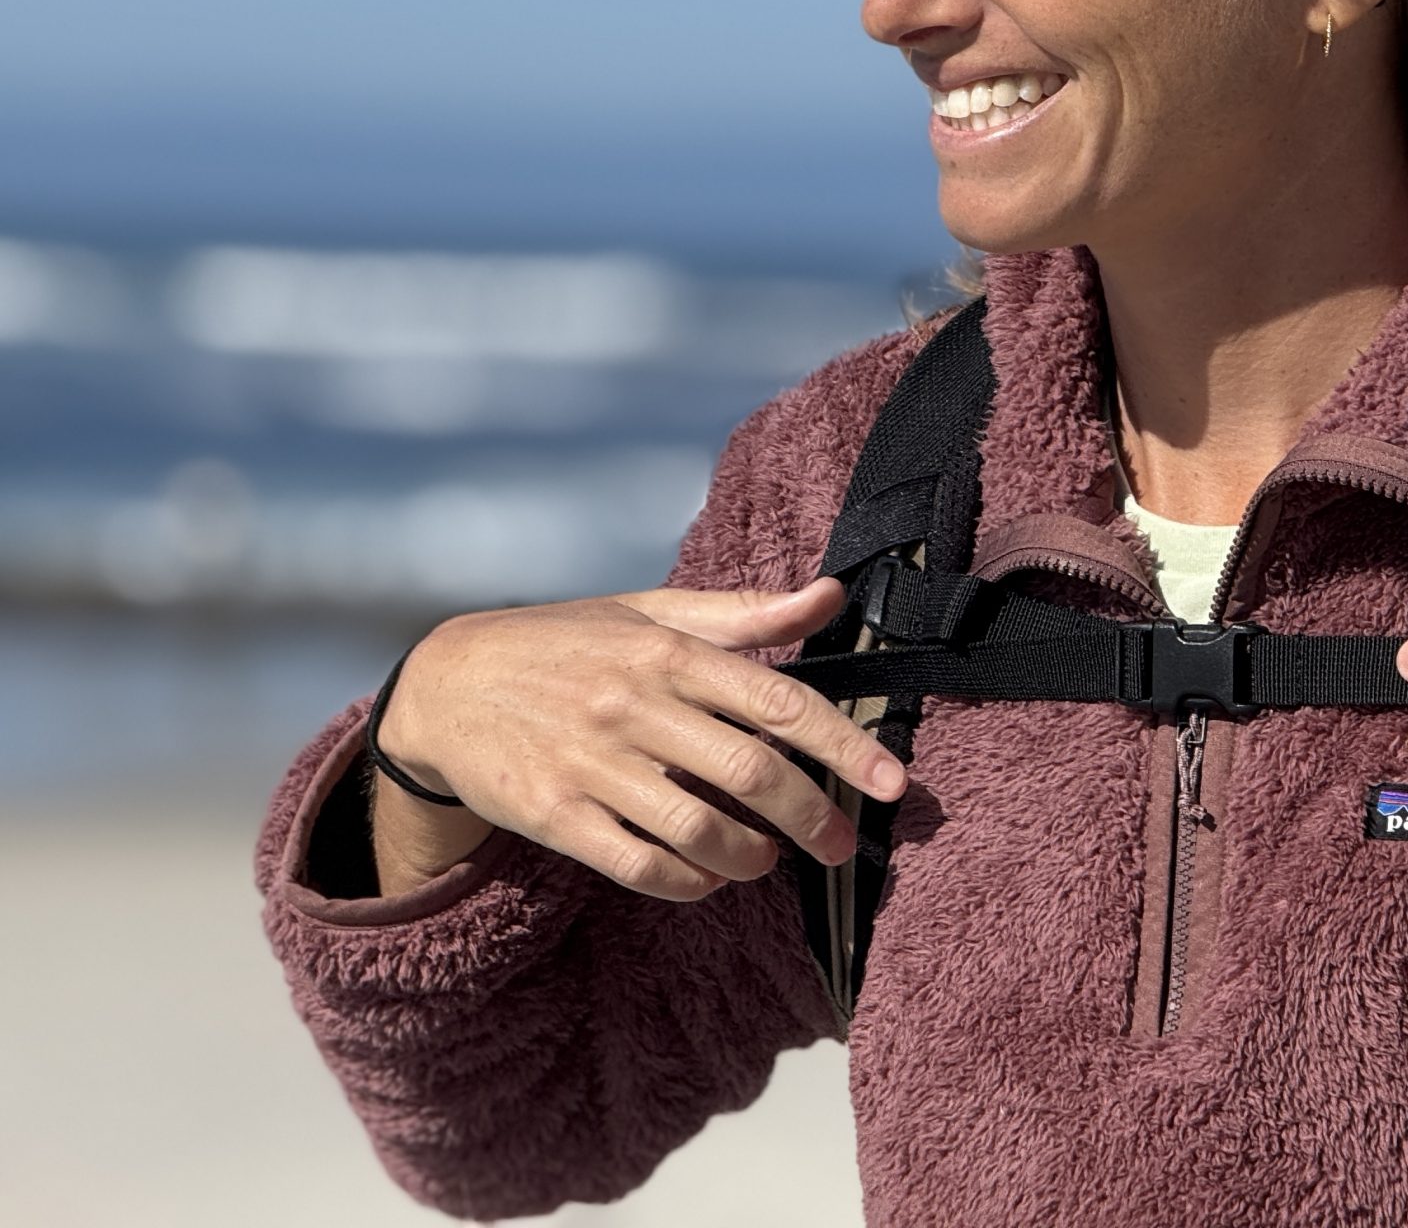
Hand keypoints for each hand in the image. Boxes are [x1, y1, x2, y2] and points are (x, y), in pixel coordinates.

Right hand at [371, 578, 905, 902]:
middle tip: (842, 846)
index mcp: (668, 651)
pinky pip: (638, 865)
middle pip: (750, 773)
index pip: (778, 701)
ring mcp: (592, 764)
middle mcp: (634, 705)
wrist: (446, 685)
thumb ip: (744, 613)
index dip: (844, 746)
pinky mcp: (553, 815)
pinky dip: (688, 882)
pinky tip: (708, 876)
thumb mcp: (650, 612)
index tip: (891, 783)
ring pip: (699, 829)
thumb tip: (832, 595)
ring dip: (751, 857)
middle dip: (812, 817)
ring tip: (769, 860)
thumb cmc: (568, 643)